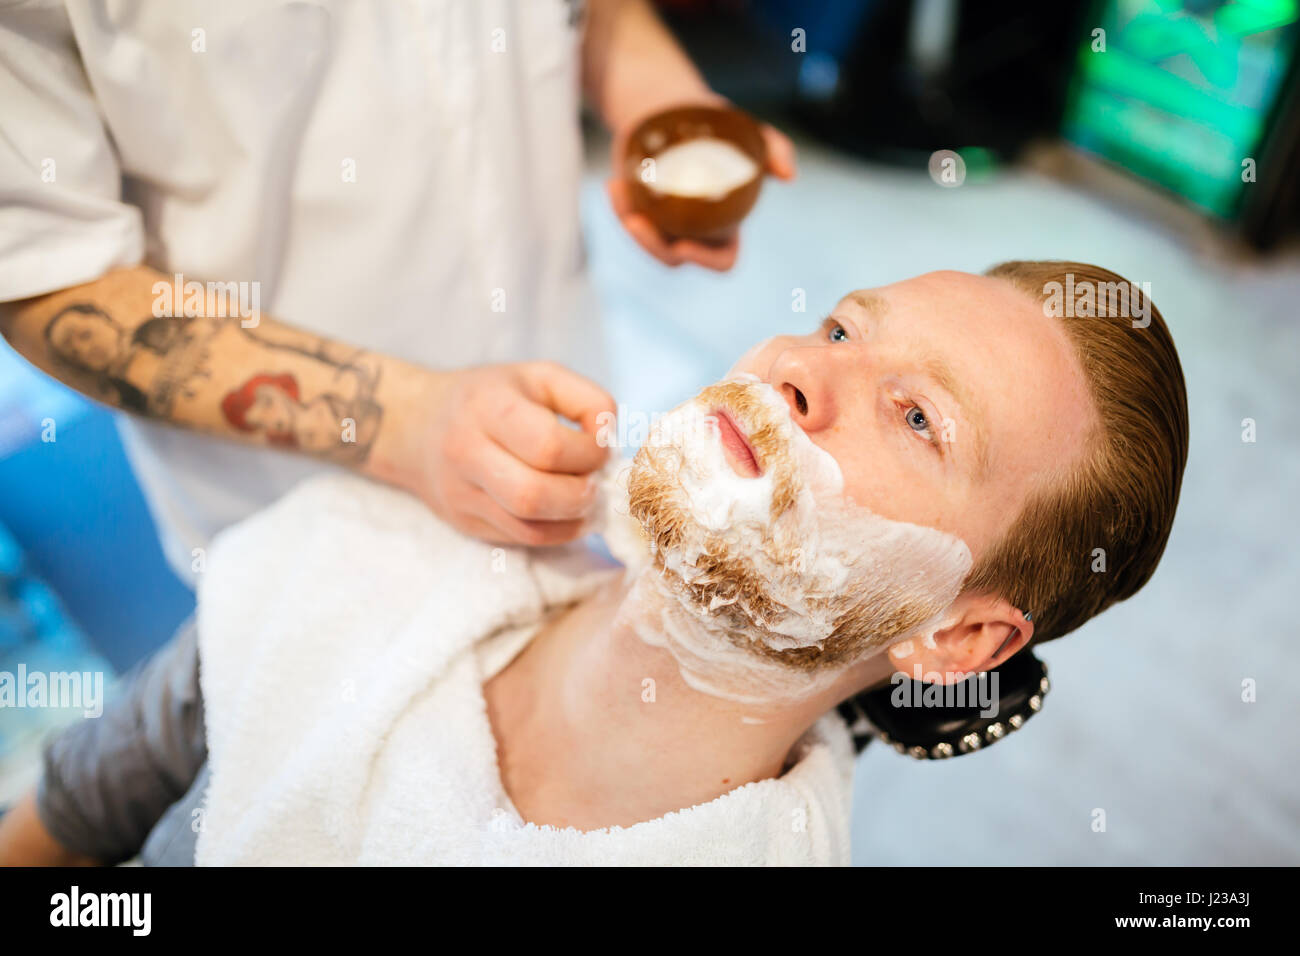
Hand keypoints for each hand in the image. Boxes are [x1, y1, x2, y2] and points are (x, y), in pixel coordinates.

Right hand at [395, 362, 615, 546]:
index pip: (548, 445)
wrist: (416, 424)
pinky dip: (558, 533)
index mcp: (488, 407)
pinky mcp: (465, 522)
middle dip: (581, 494)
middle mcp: (467, 451)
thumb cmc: (491, 397)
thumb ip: (587, 401)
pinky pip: (522, 539)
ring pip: (529, 527)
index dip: (588, 453)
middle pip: (534, 495)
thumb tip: (610, 442)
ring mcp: (462, 493)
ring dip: (573, 519)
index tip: (598, 448)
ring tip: (584, 498)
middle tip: (594, 482)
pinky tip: (568, 514)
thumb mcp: (540, 377)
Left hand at [606, 109, 796, 271]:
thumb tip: (789, 174)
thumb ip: (774, 150)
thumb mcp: (747, 132)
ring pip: (646, 242)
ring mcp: (663, 222)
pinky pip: (626, 217)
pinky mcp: (636, 207)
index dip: (706, 261)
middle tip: (638, 221)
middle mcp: (694, 230)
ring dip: (630, 227)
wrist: (675, 105)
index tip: (686, 245)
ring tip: (622, 195)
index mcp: (725, 225)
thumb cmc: (717, 124)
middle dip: (653, 247)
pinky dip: (618, 206)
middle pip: (675, 257)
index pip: (721, 260)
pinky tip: (613, 184)